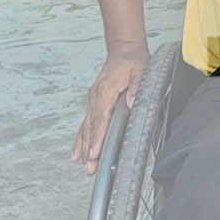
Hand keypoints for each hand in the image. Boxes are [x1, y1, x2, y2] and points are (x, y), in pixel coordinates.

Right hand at [71, 42, 149, 175]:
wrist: (123, 50)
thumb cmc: (133, 61)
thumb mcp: (140, 71)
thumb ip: (137, 88)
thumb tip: (132, 104)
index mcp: (105, 92)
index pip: (100, 120)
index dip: (97, 138)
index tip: (94, 153)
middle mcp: (96, 98)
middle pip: (91, 128)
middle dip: (90, 149)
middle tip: (90, 168)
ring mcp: (93, 101)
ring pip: (86, 128)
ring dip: (84, 147)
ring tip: (84, 165)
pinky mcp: (95, 103)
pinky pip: (86, 123)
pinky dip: (81, 138)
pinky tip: (78, 152)